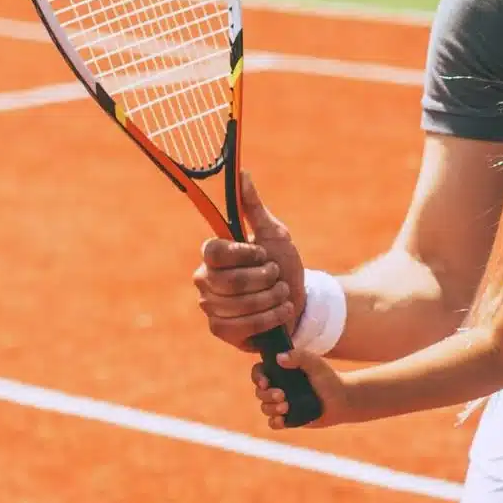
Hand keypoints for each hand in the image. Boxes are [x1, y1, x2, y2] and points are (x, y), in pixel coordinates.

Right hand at [194, 172, 305, 352]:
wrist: (298, 301)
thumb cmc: (283, 264)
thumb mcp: (274, 234)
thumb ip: (254, 207)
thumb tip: (242, 173)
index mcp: (213, 255)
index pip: (214, 251)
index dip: (244, 254)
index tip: (263, 255)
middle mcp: (204, 280)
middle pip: (230, 281)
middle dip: (265, 279)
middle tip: (277, 276)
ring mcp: (210, 307)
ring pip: (240, 305)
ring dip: (272, 298)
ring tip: (282, 294)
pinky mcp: (221, 330)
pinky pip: (243, 326)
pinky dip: (270, 318)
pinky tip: (281, 312)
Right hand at [254, 348, 348, 429]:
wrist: (342, 399)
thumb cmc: (328, 378)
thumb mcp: (315, 363)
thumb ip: (300, 356)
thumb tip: (279, 358)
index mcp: (281, 372)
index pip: (260, 372)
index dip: (258, 377)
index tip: (265, 382)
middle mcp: (278, 387)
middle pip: (260, 392)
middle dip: (266, 395)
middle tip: (282, 395)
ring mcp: (282, 403)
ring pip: (265, 408)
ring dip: (271, 408)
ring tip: (286, 407)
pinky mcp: (288, 418)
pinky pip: (273, 423)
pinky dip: (274, 422)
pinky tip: (282, 420)